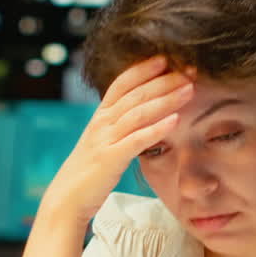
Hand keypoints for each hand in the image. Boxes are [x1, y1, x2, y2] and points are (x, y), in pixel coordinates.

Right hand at [42, 56, 194, 224]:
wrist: (66, 199)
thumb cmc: (88, 172)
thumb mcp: (102, 142)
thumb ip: (119, 127)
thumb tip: (143, 115)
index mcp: (100, 116)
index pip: (122, 83)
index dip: (143, 68)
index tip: (166, 58)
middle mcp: (101, 123)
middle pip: (135, 94)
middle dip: (164, 80)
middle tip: (189, 70)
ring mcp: (105, 140)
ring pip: (138, 113)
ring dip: (165, 99)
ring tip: (189, 90)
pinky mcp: (110, 159)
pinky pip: (136, 140)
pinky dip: (155, 129)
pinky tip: (174, 122)